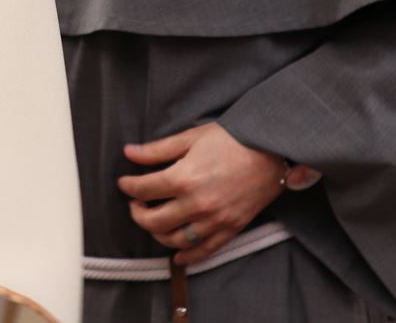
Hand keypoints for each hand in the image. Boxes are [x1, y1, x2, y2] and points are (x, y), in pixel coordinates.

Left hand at [117, 123, 284, 265]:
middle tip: (136, 204)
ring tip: (153, 222)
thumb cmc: (231, 139)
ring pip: (175, 240)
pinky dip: (188, 257)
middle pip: (154, 220)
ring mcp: (214, 220)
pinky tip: (177, 256)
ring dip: (158, 234)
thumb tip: (129, 152)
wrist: (271, 150)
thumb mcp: (190, 137)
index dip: (128, 186)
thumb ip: (157, 150)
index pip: (143, 189)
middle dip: (137, 213)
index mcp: (183, 178)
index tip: (124, 183)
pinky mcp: (230, 229)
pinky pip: (204, 250)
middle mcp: (196, 204)